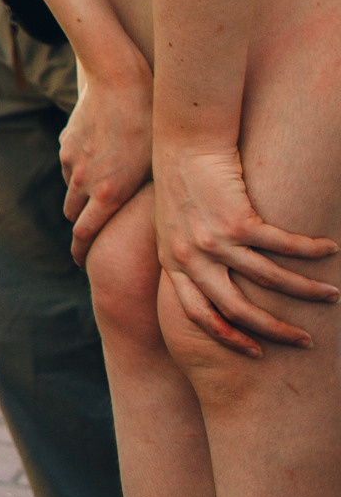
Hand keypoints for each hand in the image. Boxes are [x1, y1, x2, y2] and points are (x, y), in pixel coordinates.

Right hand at [59, 68, 152, 263]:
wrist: (120, 82)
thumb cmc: (153, 124)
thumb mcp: (159, 165)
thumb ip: (150, 193)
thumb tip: (167, 216)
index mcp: (109, 193)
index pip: (86, 234)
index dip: (83, 251)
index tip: (83, 262)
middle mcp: (83, 181)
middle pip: (74, 215)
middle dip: (83, 225)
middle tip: (95, 232)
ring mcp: (72, 162)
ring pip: (72, 189)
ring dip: (83, 195)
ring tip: (101, 189)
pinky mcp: (66, 143)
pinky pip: (71, 165)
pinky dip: (82, 170)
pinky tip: (101, 156)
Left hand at [151, 147, 340, 354]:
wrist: (183, 144)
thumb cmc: (182, 185)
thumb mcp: (172, 229)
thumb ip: (188, 258)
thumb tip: (216, 283)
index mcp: (172, 263)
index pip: (198, 314)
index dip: (228, 337)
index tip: (256, 352)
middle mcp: (189, 257)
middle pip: (236, 309)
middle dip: (274, 329)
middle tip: (304, 340)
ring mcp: (213, 240)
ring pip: (268, 280)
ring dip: (306, 290)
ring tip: (332, 295)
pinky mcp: (237, 220)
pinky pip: (282, 246)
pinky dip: (310, 250)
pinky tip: (330, 249)